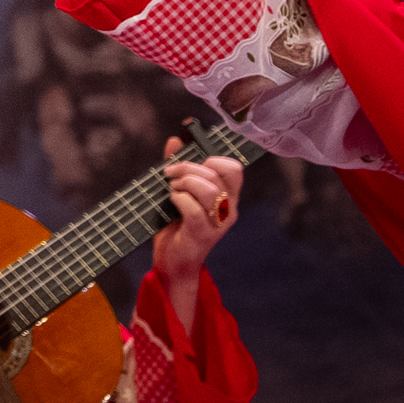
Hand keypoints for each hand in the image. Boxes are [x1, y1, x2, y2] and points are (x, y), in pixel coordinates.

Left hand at [152, 136, 244, 310]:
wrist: (173, 261)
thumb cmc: (176, 225)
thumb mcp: (178, 191)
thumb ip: (178, 167)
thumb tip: (175, 140)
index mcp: (227, 197)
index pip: (234, 168)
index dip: (212, 159)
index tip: (191, 163)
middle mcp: (229, 210)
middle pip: (216, 174)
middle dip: (187, 168)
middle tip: (170, 175)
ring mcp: (218, 224)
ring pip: (207, 190)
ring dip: (183, 183)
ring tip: (172, 190)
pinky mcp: (203, 235)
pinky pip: (193, 209)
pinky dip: (178, 199)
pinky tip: (171, 202)